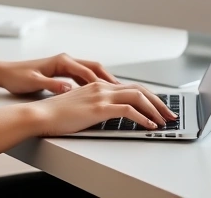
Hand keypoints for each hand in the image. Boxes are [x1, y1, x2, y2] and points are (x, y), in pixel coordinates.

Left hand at [0, 53, 118, 94]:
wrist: (4, 72)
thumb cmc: (17, 76)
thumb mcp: (34, 82)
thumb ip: (52, 85)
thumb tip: (68, 88)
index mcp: (61, 61)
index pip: (87, 71)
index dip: (102, 82)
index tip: (115, 91)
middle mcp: (65, 60)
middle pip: (94, 67)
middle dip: (110, 78)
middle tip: (125, 90)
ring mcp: (64, 65)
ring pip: (91, 71)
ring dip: (104, 81)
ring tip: (118, 93)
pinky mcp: (62, 71)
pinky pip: (84, 76)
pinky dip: (94, 83)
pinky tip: (100, 93)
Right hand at [27, 81, 177, 136]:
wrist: (40, 115)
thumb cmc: (56, 113)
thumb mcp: (80, 105)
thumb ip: (95, 105)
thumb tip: (110, 113)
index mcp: (98, 85)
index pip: (130, 87)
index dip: (148, 96)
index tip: (159, 106)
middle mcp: (102, 86)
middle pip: (139, 89)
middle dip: (159, 101)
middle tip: (170, 113)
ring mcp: (101, 96)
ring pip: (138, 97)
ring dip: (155, 109)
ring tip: (164, 120)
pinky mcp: (99, 108)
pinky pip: (129, 111)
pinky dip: (143, 117)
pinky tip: (149, 125)